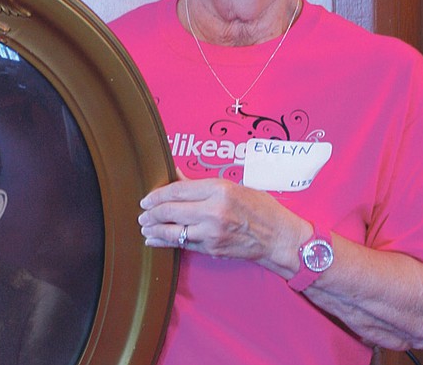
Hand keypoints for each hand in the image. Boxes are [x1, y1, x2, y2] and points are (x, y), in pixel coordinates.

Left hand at [138, 169, 308, 270]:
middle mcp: (213, 211)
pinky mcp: (212, 249)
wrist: (280, 239)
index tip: (147, 198)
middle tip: (142, 213)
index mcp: (218, 190)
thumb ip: (200, 184)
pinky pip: (182, 244)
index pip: (178, 190)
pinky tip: (154, 240)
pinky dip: (165, 242)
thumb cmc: (261, 209)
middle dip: (151, 212)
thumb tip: (176, 174)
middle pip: (171, 210)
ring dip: (154, 229)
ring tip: (144, 226)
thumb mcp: (232, 187)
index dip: (157, 194)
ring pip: (172, 230)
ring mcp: (211, 232)